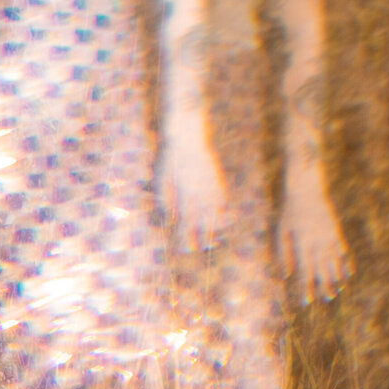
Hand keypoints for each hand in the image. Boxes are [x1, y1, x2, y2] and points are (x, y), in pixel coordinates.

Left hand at [161, 116, 225, 250]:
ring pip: (217, 216)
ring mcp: (210, 190)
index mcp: (183, 201)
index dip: (182, 241)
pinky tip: (229, 218)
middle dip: (202, 240)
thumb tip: (168, 220)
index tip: (180, 249)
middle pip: (203, 227)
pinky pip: (224, 201)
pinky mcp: (217, 181)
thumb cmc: (168, 161)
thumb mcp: (159, 184)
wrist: (186, 139)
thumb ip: (163, 204)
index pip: (184, 229)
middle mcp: (199, 199)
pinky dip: (227, 211)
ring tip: (218, 239)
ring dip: (217, 229)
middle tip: (202, 248)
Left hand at [278, 166, 349, 304]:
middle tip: (328, 299)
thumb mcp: (282, 231)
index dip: (305, 287)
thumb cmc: (290, 211)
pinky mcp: (335, 228)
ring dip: (336, 275)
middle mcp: (316, 242)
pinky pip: (341, 248)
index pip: (304, 271)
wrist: (305, 188)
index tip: (306, 301)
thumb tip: (287, 274)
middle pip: (321, 268)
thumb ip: (283, 254)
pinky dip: (344, 260)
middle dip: (324, 285)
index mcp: (301, 244)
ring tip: (339, 289)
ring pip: (333, 260)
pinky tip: (347, 270)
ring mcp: (327, 235)